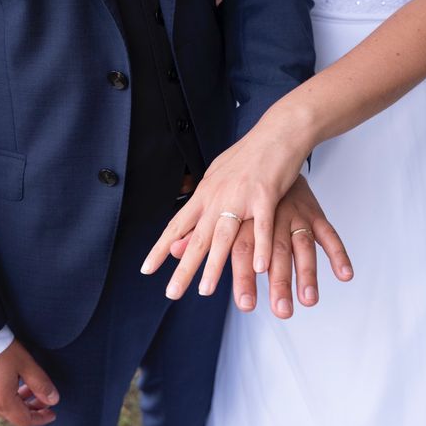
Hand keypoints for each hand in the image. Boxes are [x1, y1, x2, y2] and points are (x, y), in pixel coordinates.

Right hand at [0, 339, 58, 425]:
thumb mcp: (26, 365)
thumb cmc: (1, 350)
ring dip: (20, 401)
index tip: (53, 413)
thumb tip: (54, 400)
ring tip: (30, 387)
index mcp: (2, 401)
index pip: (24, 420)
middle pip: (13, 415)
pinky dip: (7, 395)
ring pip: (3, 406)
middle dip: (32, 409)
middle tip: (45, 399)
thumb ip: (41, 384)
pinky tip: (14, 381)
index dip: (41, 419)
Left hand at [141, 107, 314, 299]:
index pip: (177, 225)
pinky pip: (261, 226)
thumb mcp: (218, 177)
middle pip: (197, 237)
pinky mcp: (266, 196)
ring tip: (205, 290)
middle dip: (183, 267)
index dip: (161, 248)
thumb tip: (187, 222)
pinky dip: (259, 246)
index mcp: (205, 193)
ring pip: (223, 236)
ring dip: (214, 265)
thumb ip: (203, 202)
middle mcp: (218, 197)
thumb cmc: (249, 156)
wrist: (277, 133)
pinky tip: (257, 268)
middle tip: (172, 293)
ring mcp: (241, 196)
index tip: (147, 269)